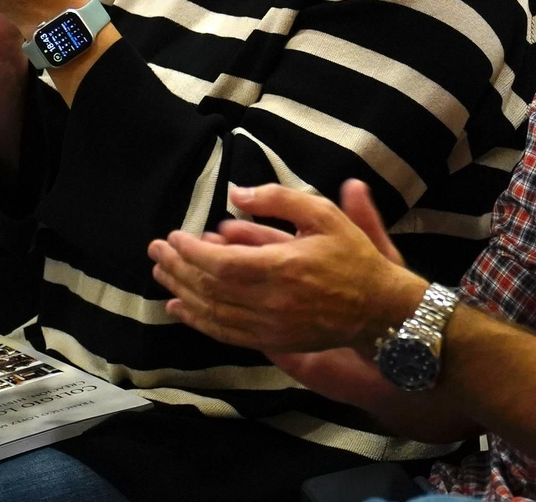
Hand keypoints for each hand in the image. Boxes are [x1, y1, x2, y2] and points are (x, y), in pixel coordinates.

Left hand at [147, 179, 424, 353]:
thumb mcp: (323, 214)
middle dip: (177, 268)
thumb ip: (278, 199)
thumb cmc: (352, 256)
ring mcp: (270, 327)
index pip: (220, 263)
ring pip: (212, 313)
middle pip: (209, 288)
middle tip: (155, 251)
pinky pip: (225, 334)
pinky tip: (181, 308)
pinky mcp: (272, 342)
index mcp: (282, 267)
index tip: (173, 237)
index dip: (190, 251)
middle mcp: (271, 302)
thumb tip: (236, 193)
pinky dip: (198, 321)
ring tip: (162, 273)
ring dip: (182, 292)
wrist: (379, 307)